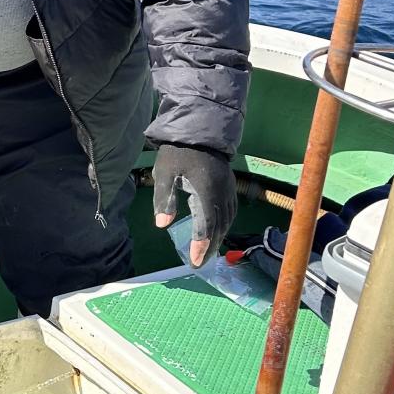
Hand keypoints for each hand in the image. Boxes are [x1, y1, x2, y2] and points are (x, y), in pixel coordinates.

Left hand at [152, 144, 236, 266]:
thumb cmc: (178, 152)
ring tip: (207, 252)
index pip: (206, 224)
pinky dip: (224, 224)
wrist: (200, 130)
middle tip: (200, 263)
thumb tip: (162, 224)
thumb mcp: (164, 172)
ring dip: (218, 237)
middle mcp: (221, 193)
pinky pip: (230, 211)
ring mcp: (228, 189)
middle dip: (210, 247)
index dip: (201, 244)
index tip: (195, 261)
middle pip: (219, 226)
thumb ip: (164, 198)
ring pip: (227, 219)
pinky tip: (216, 230)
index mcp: (205, 191)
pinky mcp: (230, 186)